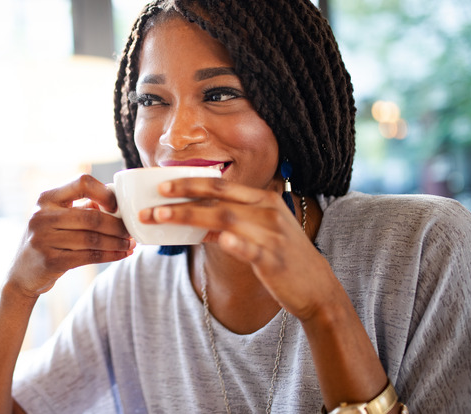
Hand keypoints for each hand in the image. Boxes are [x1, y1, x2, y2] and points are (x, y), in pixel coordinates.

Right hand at [8, 174, 133, 297]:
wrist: (21, 274)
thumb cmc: (47, 240)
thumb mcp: (57, 218)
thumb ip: (83, 207)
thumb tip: (117, 199)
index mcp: (46, 198)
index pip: (82, 183)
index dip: (104, 192)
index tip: (117, 205)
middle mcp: (42, 216)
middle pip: (91, 217)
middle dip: (117, 225)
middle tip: (131, 231)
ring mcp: (43, 239)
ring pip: (92, 239)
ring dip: (116, 242)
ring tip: (130, 244)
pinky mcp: (50, 260)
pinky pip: (89, 256)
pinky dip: (109, 255)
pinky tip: (121, 254)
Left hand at [139, 177, 338, 321]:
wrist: (316, 288)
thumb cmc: (283, 258)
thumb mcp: (259, 232)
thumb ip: (230, 223)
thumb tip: (194, 221)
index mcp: (263, 200)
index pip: (221, 185)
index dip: (191, 182)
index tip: (163, 184)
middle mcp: (267, 211)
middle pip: (218, 199)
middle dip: (182, 196)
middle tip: (154, 200)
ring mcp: (271, 235)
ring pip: (225, 219)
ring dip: (190, 215)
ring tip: (162, 217)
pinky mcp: (274, 259)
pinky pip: (250, 248)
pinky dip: (234, 242)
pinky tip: (219, 239)